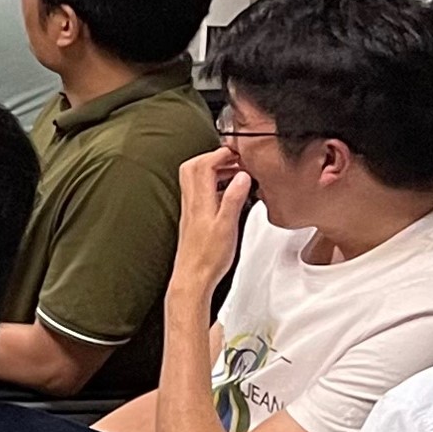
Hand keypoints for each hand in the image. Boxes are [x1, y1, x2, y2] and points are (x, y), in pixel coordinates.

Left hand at [172, 147, 253, 291]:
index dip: (220, 154)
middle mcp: (191, 202)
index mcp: (199, 201)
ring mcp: (190, 210)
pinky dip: (214, 186)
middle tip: (235, 159)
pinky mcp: (194, 219)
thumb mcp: (227, 226)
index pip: (203, 165)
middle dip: (214, 157)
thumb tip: (242, 175)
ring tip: (235, 173)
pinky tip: (228, 194)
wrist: (192, 278)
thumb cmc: (208, 257)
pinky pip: (200, 193)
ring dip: (214, 170)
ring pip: (195, 179)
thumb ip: (234, 199)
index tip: (237, 153)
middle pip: (194, 167)